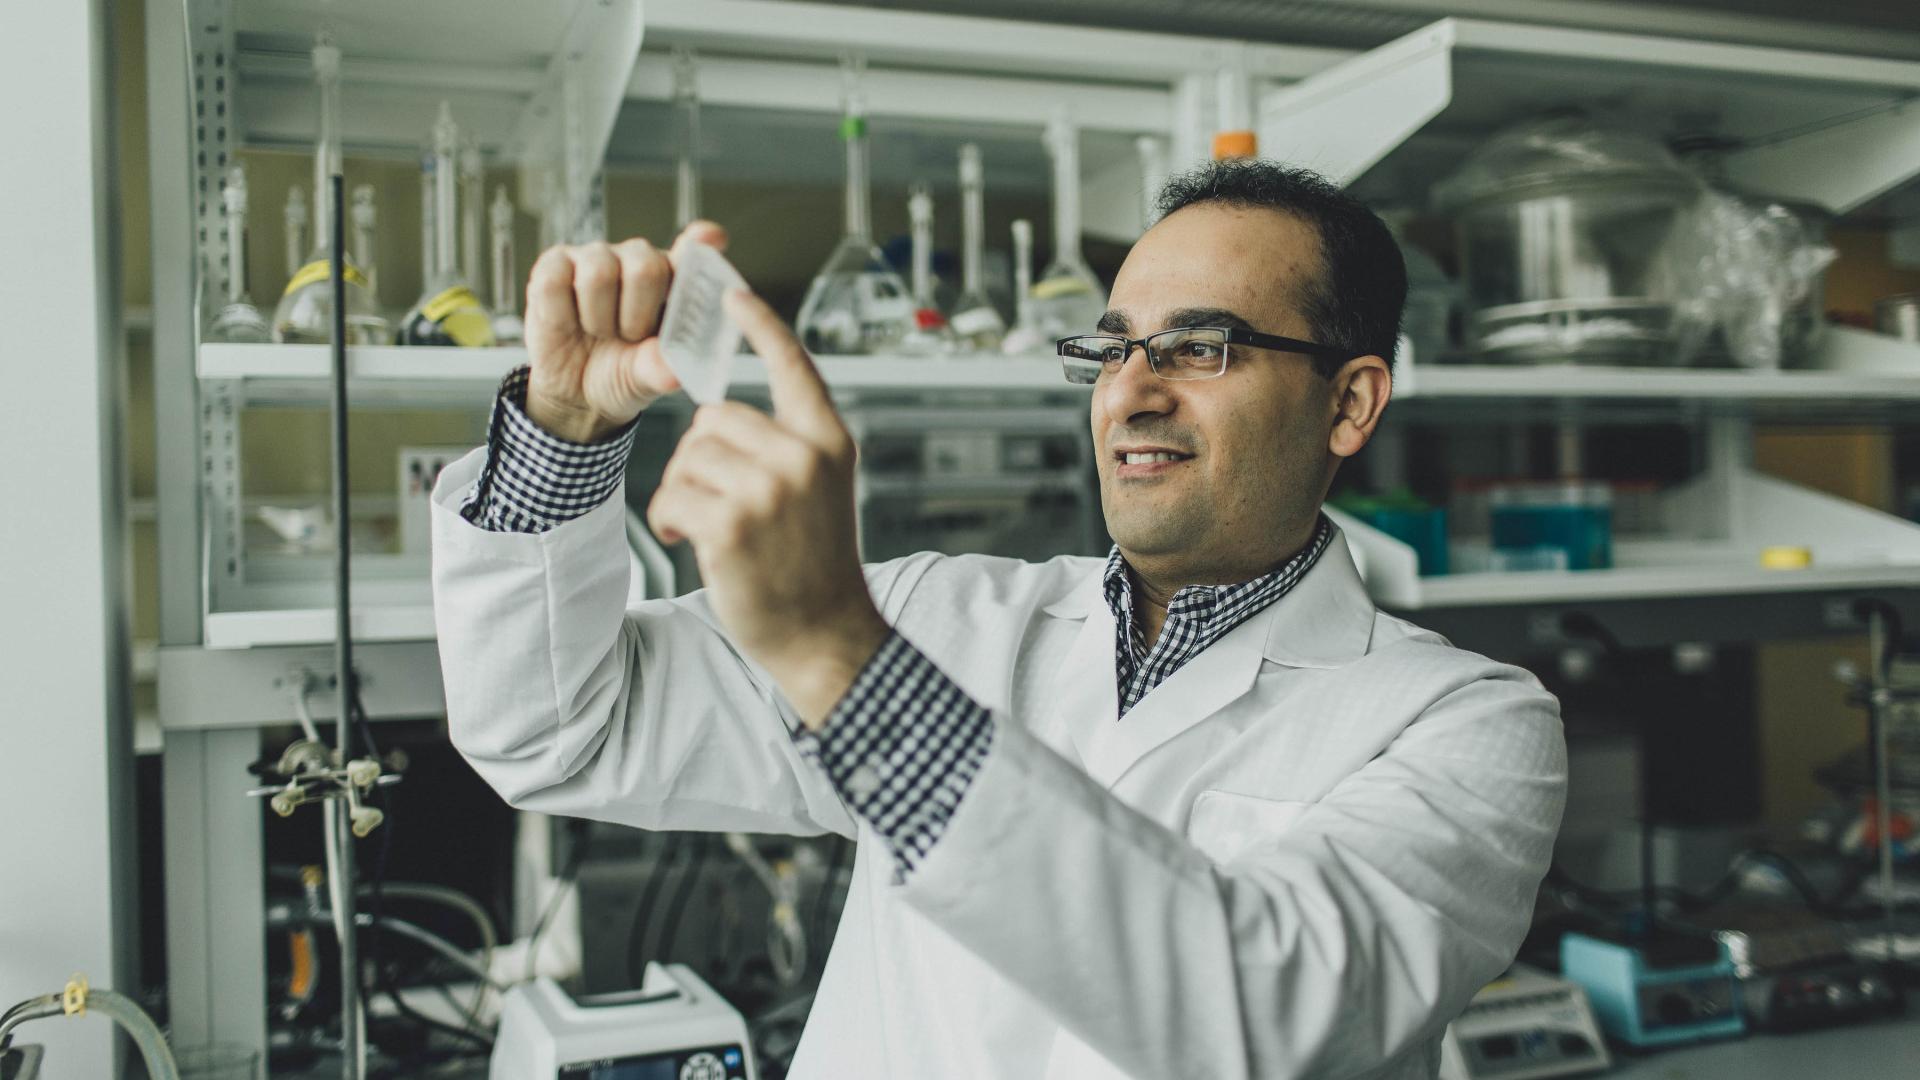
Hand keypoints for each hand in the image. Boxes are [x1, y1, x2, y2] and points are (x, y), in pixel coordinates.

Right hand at [522, 221, 728, 442]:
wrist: (575, 392)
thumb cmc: (621, 373)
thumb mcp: (644, 379)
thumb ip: (659, 369)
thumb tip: (672, 372)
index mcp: (673, 283)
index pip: (693, 254)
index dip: (702, 244)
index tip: (712, 239)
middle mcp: (637, 260)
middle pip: (646, 267)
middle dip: (636, 315)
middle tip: (628, 336)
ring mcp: (595, 257)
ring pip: (599, 274)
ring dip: (598, 318)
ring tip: (599, 331)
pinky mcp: (555, 264)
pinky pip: (557, 282)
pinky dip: (561, 315)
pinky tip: (568, 322)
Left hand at [645, 289, 888, 727]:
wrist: (826, 635)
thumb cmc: (816, 566)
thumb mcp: (821, 491)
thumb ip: (789, 446)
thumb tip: (721, 420)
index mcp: (828, 440)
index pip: (791, 365)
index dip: (760, 325)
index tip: (733, 293)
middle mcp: (803, 456)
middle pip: (714, 417)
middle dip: (700, 457)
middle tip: (717, 502)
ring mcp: (770, 490)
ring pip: (688, 456)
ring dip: (683, 492)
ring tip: (708, 527)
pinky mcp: (733, 524)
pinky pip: (674, 495)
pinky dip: (670, 519)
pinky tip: (691, 541)